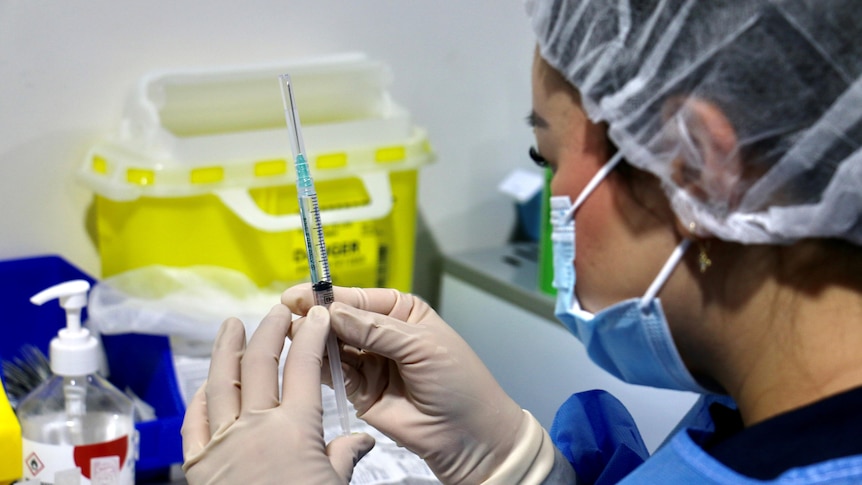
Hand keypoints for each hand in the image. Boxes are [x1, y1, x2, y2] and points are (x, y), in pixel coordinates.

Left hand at [181, 304, 374, 483]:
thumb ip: (344, 457)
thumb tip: (360, 441)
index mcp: (295, 429)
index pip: (304, 366)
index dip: (311, 335)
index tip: (317, 316)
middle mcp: (255, 427)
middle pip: (261, 362)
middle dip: (271, 329)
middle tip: (280, 311)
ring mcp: (222, 443)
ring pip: (222, 382)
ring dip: (227, 349)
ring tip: (231, 325)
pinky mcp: (198, 465)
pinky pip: (194, 422)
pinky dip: (200, 398)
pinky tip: (206, 385)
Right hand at [283, 285, 534, 483]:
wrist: (469, 437)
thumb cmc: (457, 381)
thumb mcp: (421, 346)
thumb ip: (375, 329)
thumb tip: (332, 313)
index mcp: (401, 312)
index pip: (359, 298)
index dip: (329, 296)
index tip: (298, 295)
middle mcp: (381, 333)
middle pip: (340, 319)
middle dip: (317, 317)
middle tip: (288, 314)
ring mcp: (368, 363)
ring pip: (332, 345)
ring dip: (314, 340)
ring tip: (294, 335)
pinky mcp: (358, 392)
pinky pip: (333, 374)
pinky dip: (319, 366)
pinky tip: (305, 358)